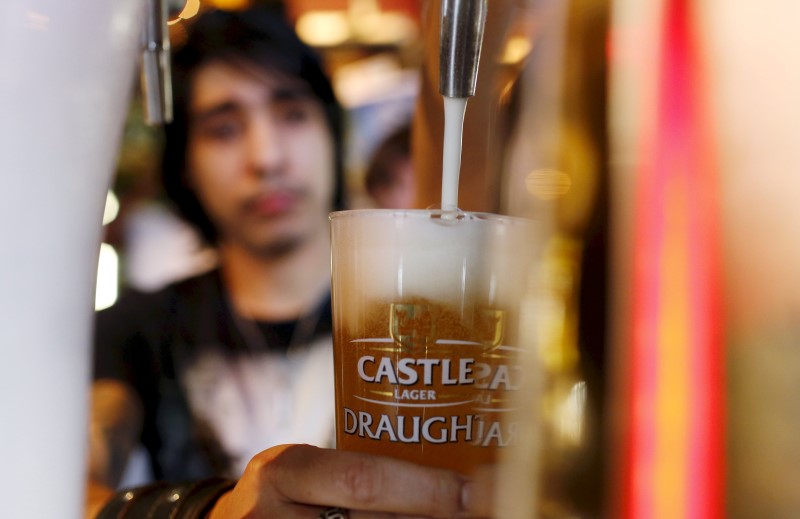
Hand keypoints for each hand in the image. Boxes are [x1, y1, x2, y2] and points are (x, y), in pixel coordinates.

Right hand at [207, 444, 490, 517]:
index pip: (363, 479)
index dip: (424, 488)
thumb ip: (355, 471)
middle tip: (479, 511)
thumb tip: (447, 474)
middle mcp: (273, 515)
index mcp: (284, 470)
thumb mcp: (305, 468)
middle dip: (433, 518)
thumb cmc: (283, 493)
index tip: (472, 489)